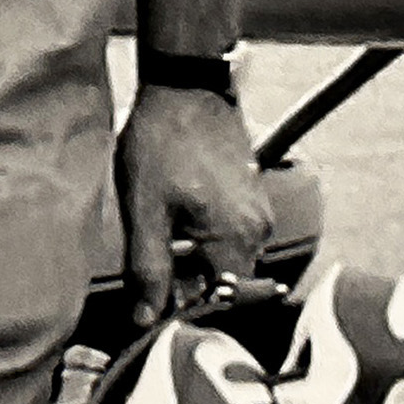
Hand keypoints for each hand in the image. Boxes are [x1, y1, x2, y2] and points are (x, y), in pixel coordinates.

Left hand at [116, 83, 271, 326]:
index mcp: (236, 237)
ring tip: (162, 224)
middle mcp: (258, 228)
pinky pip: (230, 231)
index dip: (186, 306)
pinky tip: (176, 209)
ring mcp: (258, 209)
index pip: (220, 300)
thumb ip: (148, 269)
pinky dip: (203, 233)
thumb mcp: (145, 210)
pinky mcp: (251, 192)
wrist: (185, 84)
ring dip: (194, 255)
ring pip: (225, 255)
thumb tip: (145, 319)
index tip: (156, 298)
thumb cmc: (163, 141)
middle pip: (224, 280)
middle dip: (188, 279)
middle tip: (152, 256)